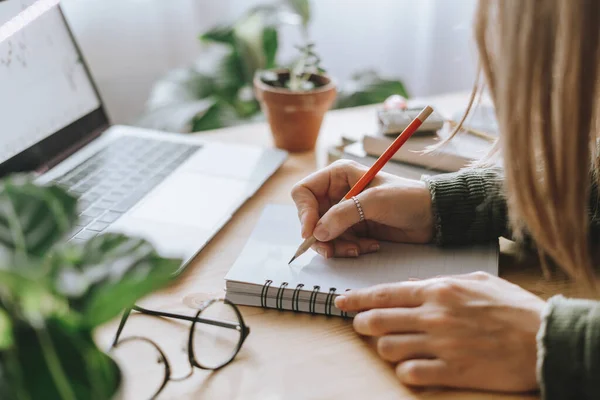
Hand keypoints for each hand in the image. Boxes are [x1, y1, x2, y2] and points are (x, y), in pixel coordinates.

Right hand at [291, 160, 433, 257]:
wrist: (432, 216)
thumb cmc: (406, 198)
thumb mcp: (373, 202)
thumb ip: (342, 216)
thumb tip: (317, 233)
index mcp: (338, 175)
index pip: (304, 192)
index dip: (304, 212)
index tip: (311, 232)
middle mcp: (337, 193)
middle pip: (310, 217)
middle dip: (320, 235)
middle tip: (331, 250)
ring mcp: (344, 212)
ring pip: (323, 234)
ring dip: (337, 246)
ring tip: (358, 249)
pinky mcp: (353, 228)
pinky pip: (338, 243)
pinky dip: (349, 249)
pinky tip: (368, 246)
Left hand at [335, 272, 545, 392]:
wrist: (545, 339)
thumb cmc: (513, 307)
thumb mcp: (476, 281)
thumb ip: (440, 282)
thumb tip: (411, 285)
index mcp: (439, 290)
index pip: (385, 293)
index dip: (357, 298)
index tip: (341, 302)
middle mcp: (434, 315)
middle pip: (378, 320)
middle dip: (361, 323)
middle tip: (359, 325)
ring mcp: (441, 344)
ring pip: (388, 347)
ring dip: (384, 347)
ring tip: (390, 345)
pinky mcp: (452, 370)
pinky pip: (411, 373)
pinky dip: (405, 370)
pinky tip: (411, 366)